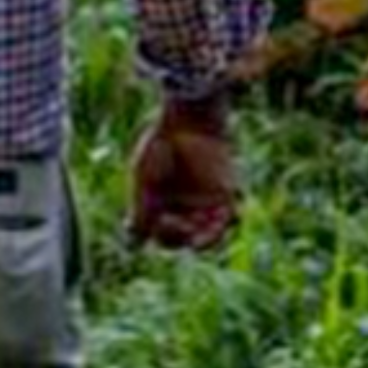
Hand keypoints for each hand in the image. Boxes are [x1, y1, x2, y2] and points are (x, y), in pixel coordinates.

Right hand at [129, 94, 239, 251]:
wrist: (187, 122)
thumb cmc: (161, 148)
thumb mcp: (145, 183)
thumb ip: (142, 214)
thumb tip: (135, 245)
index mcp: (162, 203)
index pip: (162, 233)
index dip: (160, 235)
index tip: (155, 223)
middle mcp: (185, 206)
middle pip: (186, 238)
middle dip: (179, 238)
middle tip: (174, 225)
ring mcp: (207, 202)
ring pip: (210, 234)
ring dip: (205, 240)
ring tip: (199, 240)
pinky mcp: (228, 194)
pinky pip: (232, 219)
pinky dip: (226, 225)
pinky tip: (218, 223)